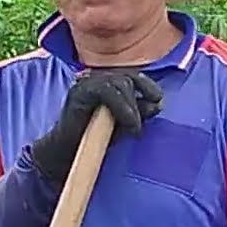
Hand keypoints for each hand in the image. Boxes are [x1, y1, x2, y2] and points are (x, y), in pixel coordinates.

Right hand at [30, 68, 162, 183]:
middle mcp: (96, 78)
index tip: (158, 99)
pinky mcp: (79, 91)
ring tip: (133, 128)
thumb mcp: (124, 124)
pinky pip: (106, 90)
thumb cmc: (96, 137)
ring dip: (131, 106)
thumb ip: (139, 112)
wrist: (68, 151)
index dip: (147, 84)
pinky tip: (128, 122)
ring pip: (119, 82)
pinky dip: (121, 106)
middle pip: (127, 77)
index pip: (131, 75)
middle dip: (139, 99)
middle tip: (142, 123)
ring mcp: (86, 82)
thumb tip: (158, 104)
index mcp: (108, 82)